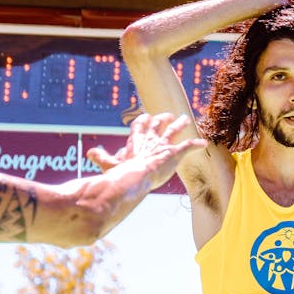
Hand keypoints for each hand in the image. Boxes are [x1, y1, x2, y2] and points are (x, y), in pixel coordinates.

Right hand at [86, 113, 205, 188]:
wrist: (135, 178)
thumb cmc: (121, 174)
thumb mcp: (109, 165)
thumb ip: (100, 158)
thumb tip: (88, 153)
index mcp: (135, 142)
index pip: (138, 127)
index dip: (142, 121)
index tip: (145, 117)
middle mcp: (150, 141)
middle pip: (157, 124)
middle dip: (163, 119)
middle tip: (168, 115)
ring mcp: (163, 146)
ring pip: (174, 131)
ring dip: (180, 124)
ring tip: (186, 119)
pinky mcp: (174, 154)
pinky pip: (188, 146)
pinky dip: (196, 144)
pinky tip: (204, 143)